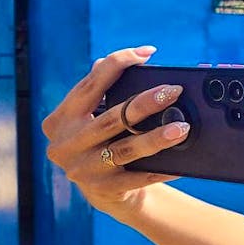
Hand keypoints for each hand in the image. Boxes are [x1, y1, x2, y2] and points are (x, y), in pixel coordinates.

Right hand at [41, 46, 187, 219]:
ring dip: (156, 137)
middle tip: (173, 91)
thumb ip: (107, 88)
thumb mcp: (95, 115)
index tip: (147, 53)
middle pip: (111, 118)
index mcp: (61, 118)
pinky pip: (138, 177)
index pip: (90, 84)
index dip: (118, 63)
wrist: (106, 191)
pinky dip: (160, 169)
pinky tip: (180, 163)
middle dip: (144, 103)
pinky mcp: (102, 190)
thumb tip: (138, 56)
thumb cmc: (105, 140)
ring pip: (125, 149)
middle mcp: (65, 144)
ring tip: (182, 128)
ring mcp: (82, 170)